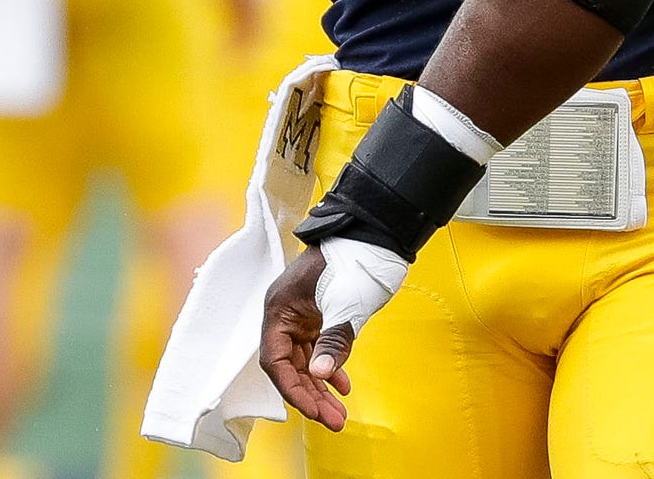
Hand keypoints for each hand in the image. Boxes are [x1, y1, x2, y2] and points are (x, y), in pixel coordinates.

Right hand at [257, 239, 406, 431]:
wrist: (377, 233)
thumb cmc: (355, 261)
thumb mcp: (345, 305)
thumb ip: (332, 342)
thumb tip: (319, 376)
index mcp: (279, 308)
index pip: (275, 361)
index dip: (293, 389)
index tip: (314, 411)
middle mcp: (284, 313)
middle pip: (290, 365)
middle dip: (311, 395)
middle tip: (334, 420)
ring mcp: (302, 314)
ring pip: (305, 361)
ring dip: (321, 387)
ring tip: (339, 413)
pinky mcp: (319, 314)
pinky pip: (318, 349)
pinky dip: (330, 367)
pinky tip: (344, 385)